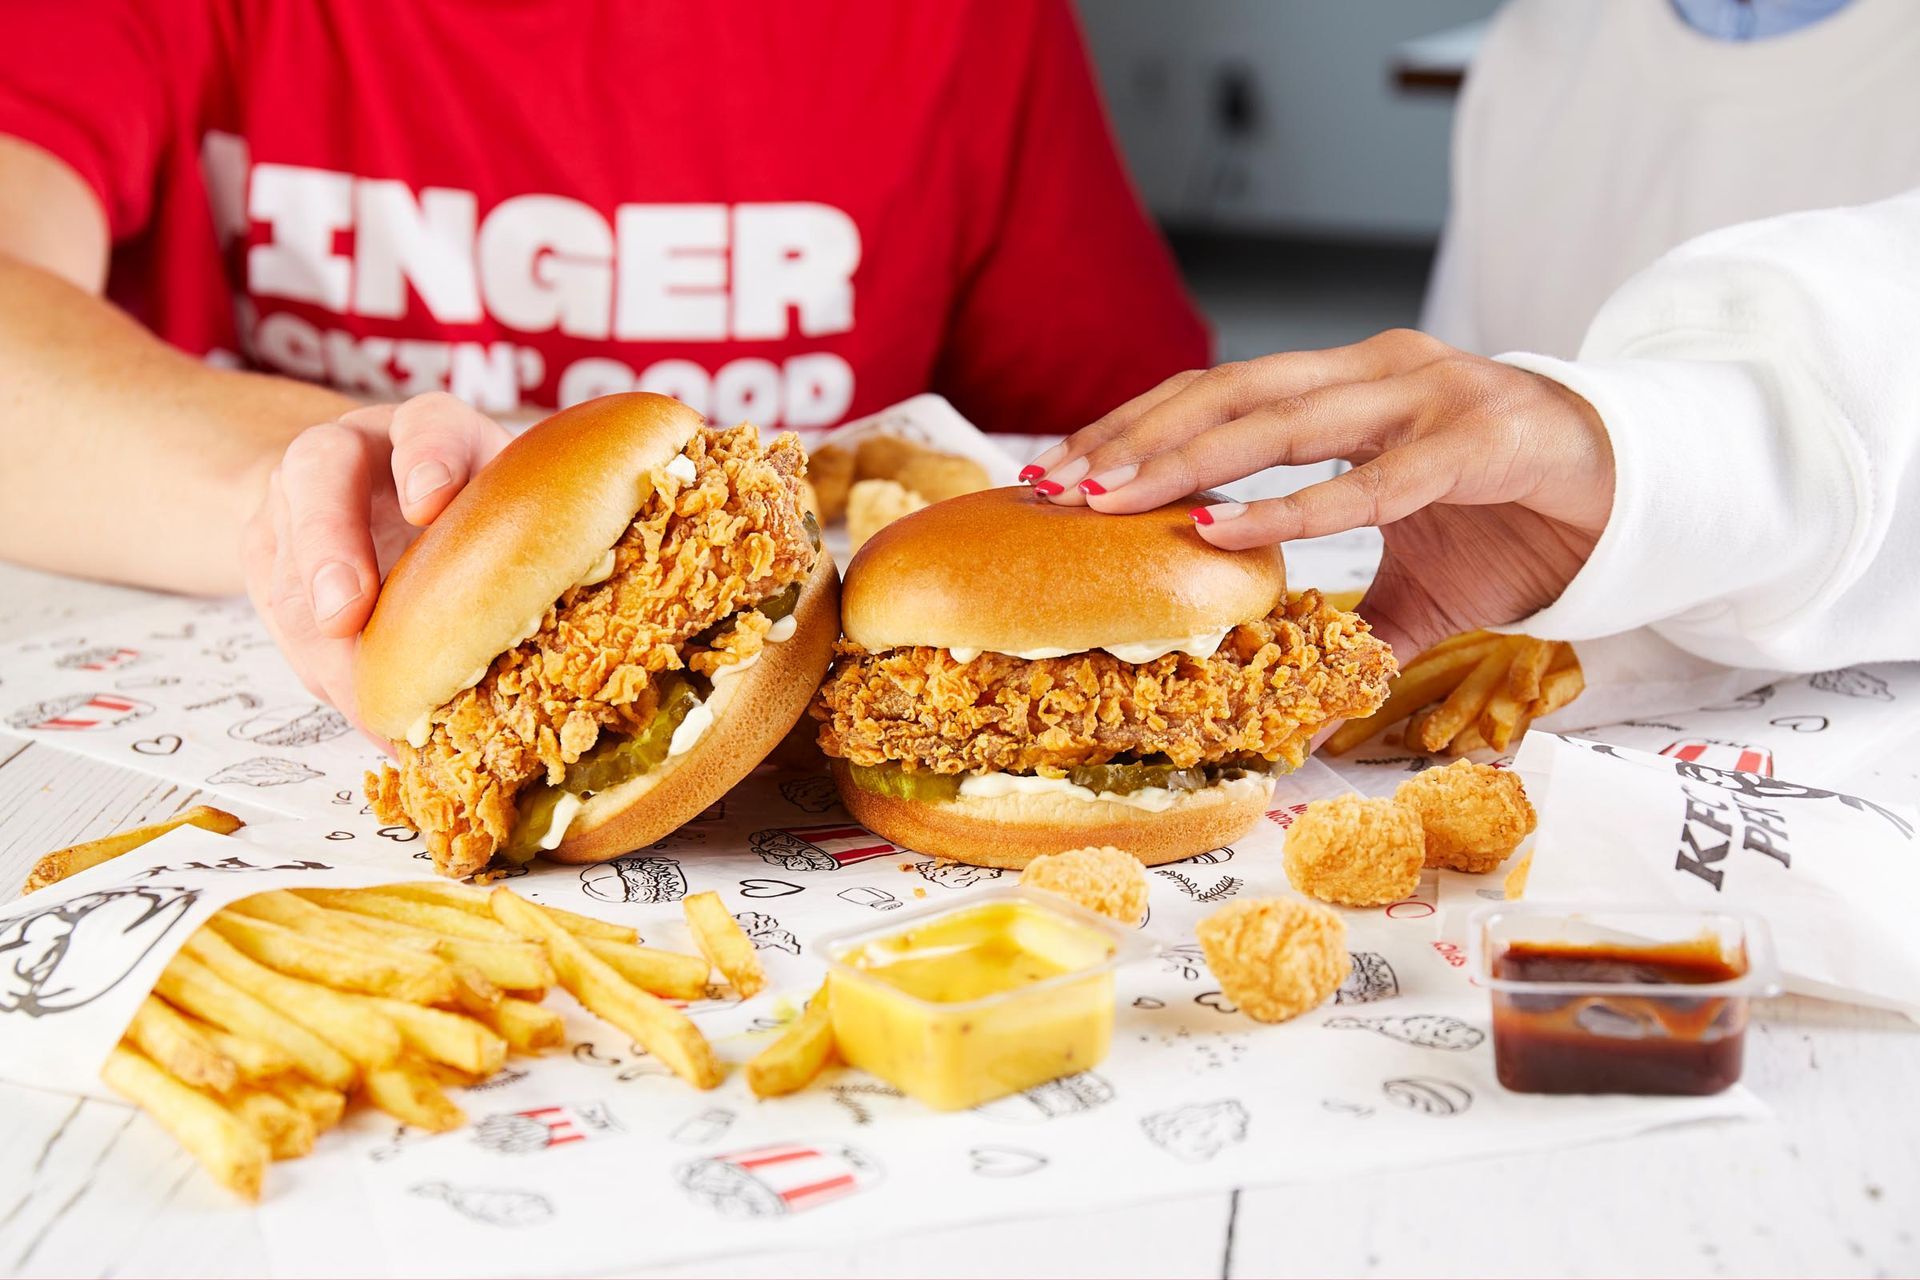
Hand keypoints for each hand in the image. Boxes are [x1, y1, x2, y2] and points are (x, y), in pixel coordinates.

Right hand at [240, 393, 510, 720]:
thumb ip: (534, 547)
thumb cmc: (474, 515)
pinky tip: (365, 711)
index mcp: (432, 432)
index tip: (429, 503)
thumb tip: (573, 645)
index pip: (427, 424)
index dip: (427, 457)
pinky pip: (280, 613)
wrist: (384, 500)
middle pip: (321, 474)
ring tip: (364, 700)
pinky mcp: (269, 555)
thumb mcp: (510, 513)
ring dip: (318, 634)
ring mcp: (299, 501)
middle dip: (329, 545)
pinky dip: (322, 668)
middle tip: (345, 614)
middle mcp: (356, 452)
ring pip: (288, 557)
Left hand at [1021, 330, 1614, 658]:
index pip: (1219, 395)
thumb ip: (1352, 632)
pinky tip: (1220, 531)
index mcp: (1351, 388)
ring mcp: (1427, 398)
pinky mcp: (1478, 441)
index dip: (1137, 427)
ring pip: (1282, 419)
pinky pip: (1367, 480)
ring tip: (1110, 498)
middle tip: (1057, 485)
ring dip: (1187, 460)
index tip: (1061, 470)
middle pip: (1230, 395)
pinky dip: (1290, 506)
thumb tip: (1298, 717)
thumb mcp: (1417, 587)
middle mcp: (1376, 374)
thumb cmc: (1520, 524)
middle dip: (1137, 440)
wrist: (1643, 496)